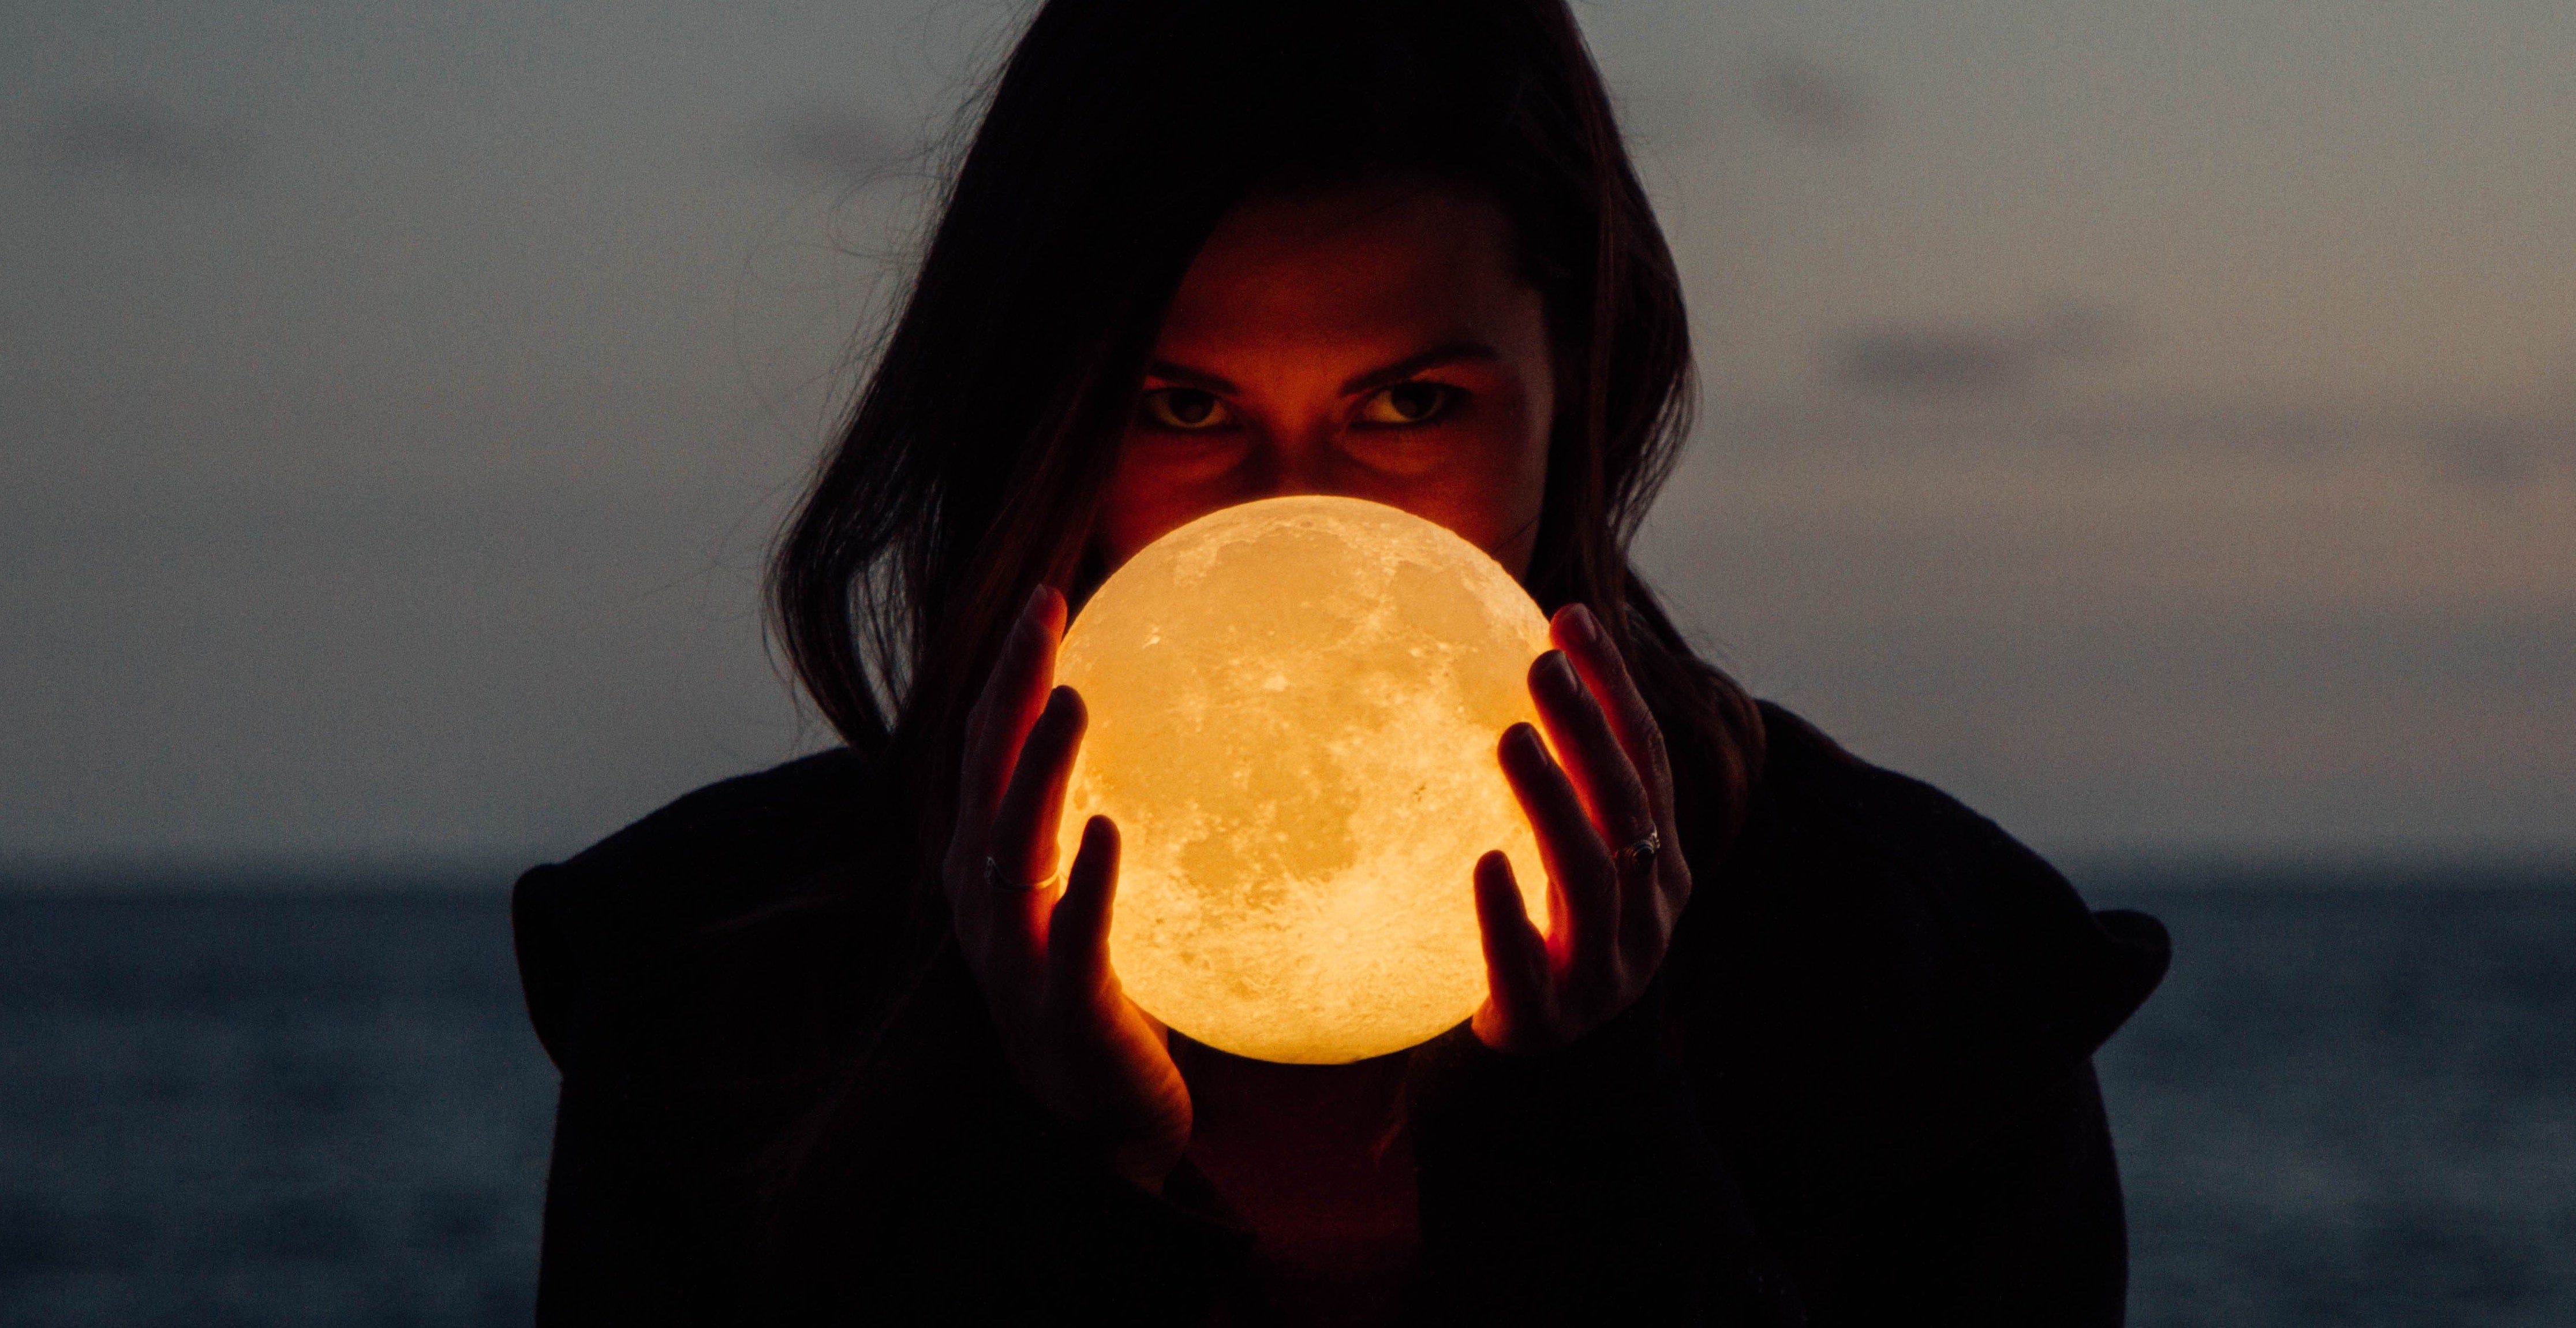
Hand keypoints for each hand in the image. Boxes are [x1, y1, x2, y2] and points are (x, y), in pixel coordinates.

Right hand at [942, 586, 1191, 1189]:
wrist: (1101, 1127)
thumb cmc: (1105, 998)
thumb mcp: (1096, 901)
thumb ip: (1107, 823)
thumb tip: (1182, 732)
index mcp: (994, 870)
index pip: (990, 749)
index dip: (1009, 671)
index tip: (1046, 594)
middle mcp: (988, 903)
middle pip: (986, 775)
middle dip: (1010, 690)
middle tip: (1044, 610)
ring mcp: (1016, 957)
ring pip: (1015, 847)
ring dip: (1042, 770)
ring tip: (1074, 701)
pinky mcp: (1062, 1009)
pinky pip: (1071, 938)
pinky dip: (1086, 882)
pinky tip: (1111, 829)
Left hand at [1472, 602, 1689, 1055]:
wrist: (1542, 1082)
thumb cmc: (1544, 946)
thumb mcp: (1561, 869)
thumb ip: (1552, 794)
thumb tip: (1495, 677)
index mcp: (1655, 864)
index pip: (1645, 758)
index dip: (1613, 686)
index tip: (1569, 617)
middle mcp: (1644, 911)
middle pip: (1626, 804)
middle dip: (1589, 728)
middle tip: (1539, 664)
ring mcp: (1601, 969)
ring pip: (1589, 875)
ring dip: (1551, 802)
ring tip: (1508, 739)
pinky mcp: (1547, 1019)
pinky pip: (1526, 963)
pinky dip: (1507, 913)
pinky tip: (1482, 863)